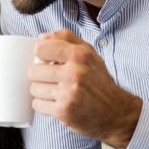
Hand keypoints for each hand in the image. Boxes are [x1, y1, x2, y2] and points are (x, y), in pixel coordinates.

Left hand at [30, 30, 141, 148]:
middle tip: (50, 78)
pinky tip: (55, 102)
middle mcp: (75, 73)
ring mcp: (68, 93)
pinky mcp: (63, 111)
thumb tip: (42, 37)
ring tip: (54, 91)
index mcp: (80, 55)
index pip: (41, 48)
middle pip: (33, 71)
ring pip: (33, 89)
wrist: (115, 111)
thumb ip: (67, 39)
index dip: (40, 54)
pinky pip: (37, 104)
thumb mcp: (89, 54)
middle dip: (38, 75)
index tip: (46, 59)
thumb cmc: (99, 81)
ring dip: (40, 91)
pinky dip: (43, 105)